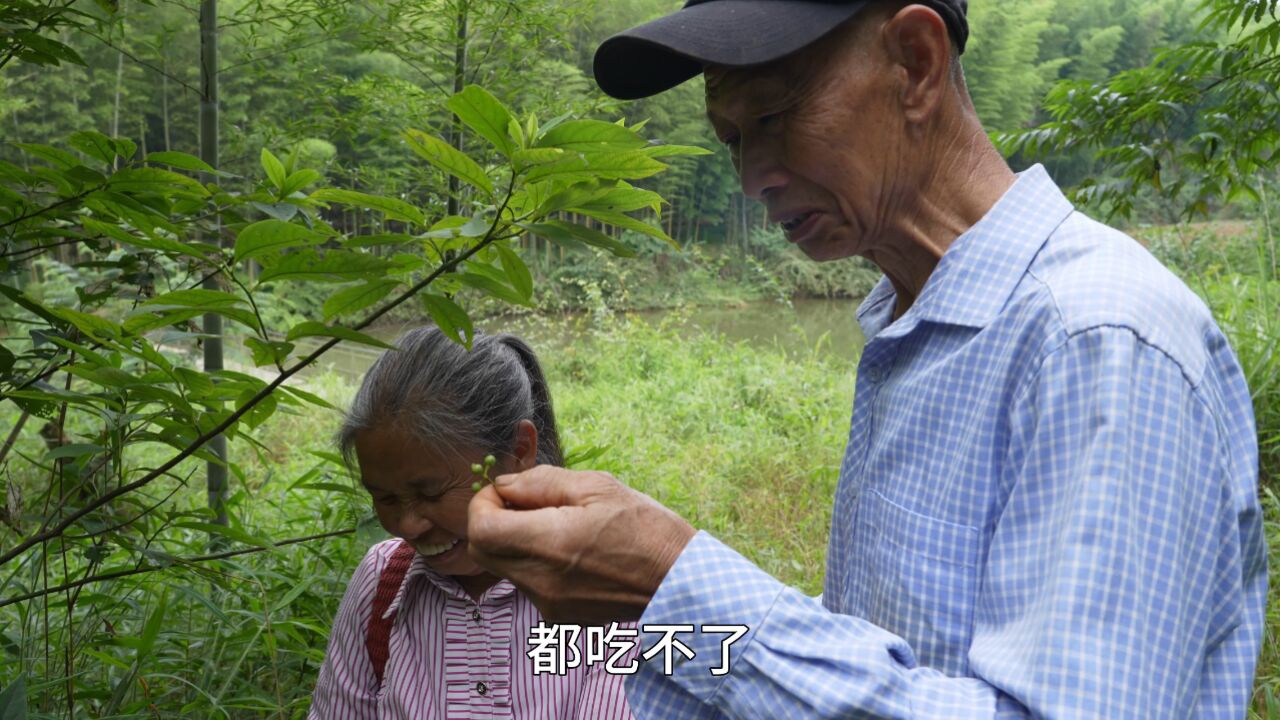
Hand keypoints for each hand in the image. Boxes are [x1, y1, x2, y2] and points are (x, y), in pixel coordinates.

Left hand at [467, 465, 696, 623]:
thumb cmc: (646, 529)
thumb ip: (541, 483)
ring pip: (505, 567)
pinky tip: (572, 550)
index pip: (480, 529)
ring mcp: (549, 604)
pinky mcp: (560, 616)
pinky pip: (529, 584)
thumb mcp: (598, 487)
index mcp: (549, 544)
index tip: (505, 491)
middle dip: (492, 522)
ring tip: (558, 525)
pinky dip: (536, 562)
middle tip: (523, 503)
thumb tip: (504, 485)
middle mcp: (541, 581)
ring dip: (516, 541)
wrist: (681, 581)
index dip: (483, 503)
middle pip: (484, 552)